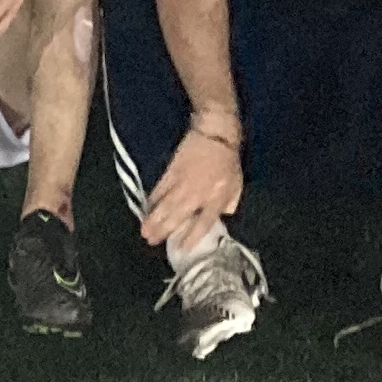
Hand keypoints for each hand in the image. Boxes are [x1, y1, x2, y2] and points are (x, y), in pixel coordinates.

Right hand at [137, 122, 243, 250]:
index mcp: (216, 198)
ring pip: (165, 204)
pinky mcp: (172, 171)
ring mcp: (182, 183)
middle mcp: (197, 194)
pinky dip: (152, 198)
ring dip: (154, 218)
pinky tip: (146, 207)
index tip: (181, 249)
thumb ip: (230, 202)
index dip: (191, 238)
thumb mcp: (237, 183)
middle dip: (164, 230)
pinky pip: (160, 188)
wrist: (214, 132)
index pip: (202, 224)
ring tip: (144, 231)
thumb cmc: (228, 159)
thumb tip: (222, 215)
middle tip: (151, 241)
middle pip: (178, 216)